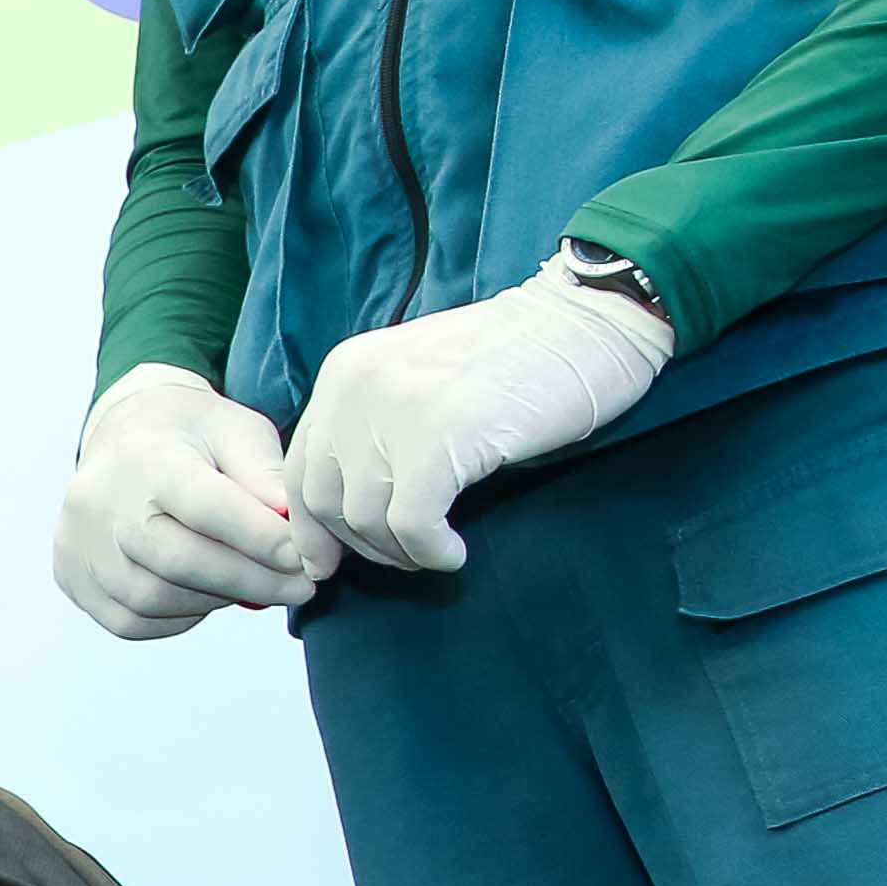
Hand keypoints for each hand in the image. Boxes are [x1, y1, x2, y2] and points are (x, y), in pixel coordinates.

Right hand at [54, 365, 338, 636]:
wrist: (123, 432)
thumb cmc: (194, 434)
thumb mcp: (239, 432)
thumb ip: (268, 479)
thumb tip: (299, 535)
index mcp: (146, 456)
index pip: (206, 508)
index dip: (260, 539)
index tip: (307, 559)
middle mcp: (100, 502)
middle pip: (178, 561)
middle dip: (250, 581)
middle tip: (300, 588)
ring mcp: (78, 543)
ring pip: (153, 599)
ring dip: (216, 600)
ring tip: (255, 586)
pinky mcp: (70, 575)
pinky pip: (130, 620)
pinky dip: (178, 617)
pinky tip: (205, 595)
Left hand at [283, 269, 672, 573]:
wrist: (588, 322)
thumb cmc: (515, 363)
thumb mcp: (416, 385)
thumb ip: (370, 434)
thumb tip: (337, 517)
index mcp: (343, 374)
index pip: (298, 469)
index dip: (312, 528)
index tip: (333, 563)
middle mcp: (355, 388)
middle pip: (323, 500)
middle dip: (359, 545)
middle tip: (405, 555)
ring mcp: (394, 410)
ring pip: (364, 518)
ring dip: (399, 552)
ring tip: (435, 549)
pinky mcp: (438, 439)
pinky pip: (410, 523)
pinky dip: (428, 551)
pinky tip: (453, 552)